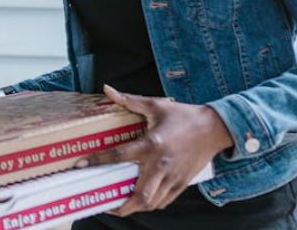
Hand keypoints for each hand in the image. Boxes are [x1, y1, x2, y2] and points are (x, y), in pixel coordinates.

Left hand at [77, 84, 233, 216]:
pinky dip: (151, 204)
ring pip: (153, 202)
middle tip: (104, 205)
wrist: (215, 128)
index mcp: (152, 144)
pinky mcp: (182, 183)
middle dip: (121, 205)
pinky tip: (140, 200)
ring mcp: (173, 177)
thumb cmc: (184, 116)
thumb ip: (129, 101)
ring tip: (119, 205)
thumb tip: (107, 89)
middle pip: (141, 195)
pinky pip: (164, 201)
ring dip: (135, 207)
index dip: (98, 160)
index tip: (81, 165)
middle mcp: (161, 164)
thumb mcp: (156, 105)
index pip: (119, 156)